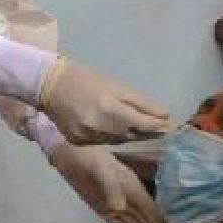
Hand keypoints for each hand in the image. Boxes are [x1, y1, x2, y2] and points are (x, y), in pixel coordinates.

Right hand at [37, 58, 170, 144]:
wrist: (49, 84)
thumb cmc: (85, 79)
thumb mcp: (115, 85)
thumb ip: (140, 102)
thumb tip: (164, 115)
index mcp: (110, 109)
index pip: (143, 124)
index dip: (159, 126)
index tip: (173, 127)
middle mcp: (99, 127)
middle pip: (132, 135)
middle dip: (148, 132)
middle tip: (163, 130)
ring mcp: (88, 137)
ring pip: (119, 141)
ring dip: (132, 136)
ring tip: (143, 130)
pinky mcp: (79, 142)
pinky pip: (103, 143)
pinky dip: (112, 137)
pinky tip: (116, 130)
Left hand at [48, 143, 161, 222]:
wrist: (72, 158)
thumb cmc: (90, 158)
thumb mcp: (101, 169)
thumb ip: (111, 187)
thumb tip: (120, 208)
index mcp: (133, 187)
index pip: (151, 206)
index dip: (161, 219)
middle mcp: (129, 198)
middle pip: (145, 218)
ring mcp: (117, 206)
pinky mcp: (104, 212)